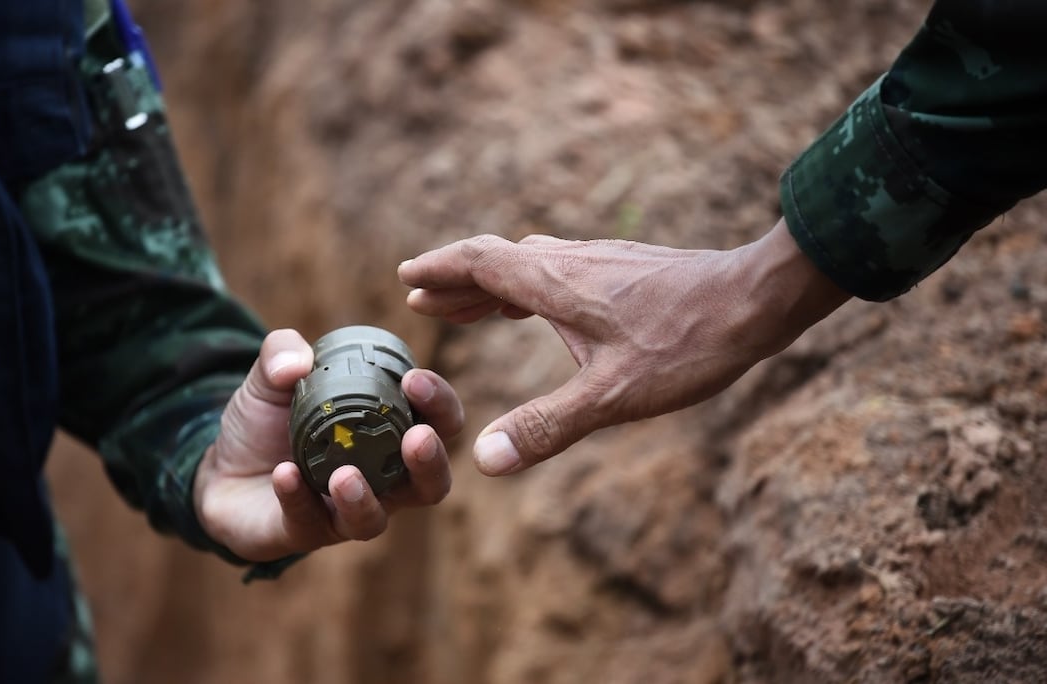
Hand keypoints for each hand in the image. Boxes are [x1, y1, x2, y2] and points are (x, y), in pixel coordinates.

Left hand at [193, 328, 462, 561]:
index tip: (414, 379)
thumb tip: (297, 362)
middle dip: (431, 461)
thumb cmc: (266, 422)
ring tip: (345, 474)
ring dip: (365, 499)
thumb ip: (281, 353)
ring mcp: (345, 512)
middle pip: (430, 485)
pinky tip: (284, 474)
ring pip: (375, 520)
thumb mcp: (271, 377)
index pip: (437, 424)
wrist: (219, 469)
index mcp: (389, 436)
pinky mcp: (305, 533)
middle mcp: (380, 481)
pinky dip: (298, 498)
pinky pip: (309, 523)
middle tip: (417, 437)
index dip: (439, 404)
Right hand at [398, 219, 848, 475]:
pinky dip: (526, 286)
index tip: (407, 277)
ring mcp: (598, 262)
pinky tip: (540, 309)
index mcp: (555, 283)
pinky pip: (556, 270)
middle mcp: (570, 263)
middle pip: (497, 260)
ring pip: (528, 264)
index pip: (479, 262)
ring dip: (491, 283)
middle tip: (424, 299)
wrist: (758, 299)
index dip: (440, 270)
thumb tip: (484, 459)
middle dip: (457, 279)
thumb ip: (547, 427)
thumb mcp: (613, 397)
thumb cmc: (688, 344)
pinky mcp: (623, 270)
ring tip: (468, 307)